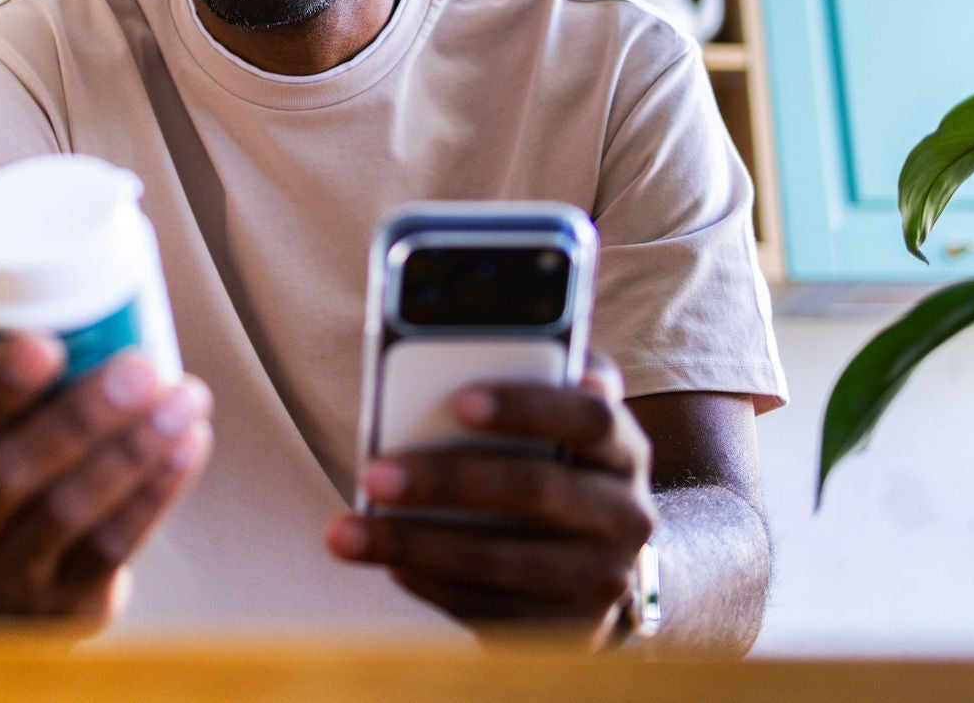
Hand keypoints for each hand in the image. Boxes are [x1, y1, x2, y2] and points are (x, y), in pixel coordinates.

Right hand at [0, 334, 212, 626]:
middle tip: (141, 366)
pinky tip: (189, 446)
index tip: (46, 343)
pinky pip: (113, 546)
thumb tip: (90, 257)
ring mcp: (10, 571)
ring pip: (70, 510)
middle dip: (83, 415)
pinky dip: (156, 491)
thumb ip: (19, 367)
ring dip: (135, 449)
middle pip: (16, 470)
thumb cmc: (6, 467)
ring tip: (185, 398)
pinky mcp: (64, 601)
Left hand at [325, 356, 655, 635]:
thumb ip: (526, 377)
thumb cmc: (551, 460)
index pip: (589, 418)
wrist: (598, 558)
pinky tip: (390, 564)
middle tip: (375, 476)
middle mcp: (626, 513)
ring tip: (347, 533)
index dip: (527, 407)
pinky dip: (434, 585)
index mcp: (622, 446)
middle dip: (447, 480)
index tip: (459, 399)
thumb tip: (456, 342)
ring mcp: (603, 578)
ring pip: (504, 562)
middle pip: (536, 489)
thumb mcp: (553, 419)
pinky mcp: (573, 630)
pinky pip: (494, 610)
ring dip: (418, 545)